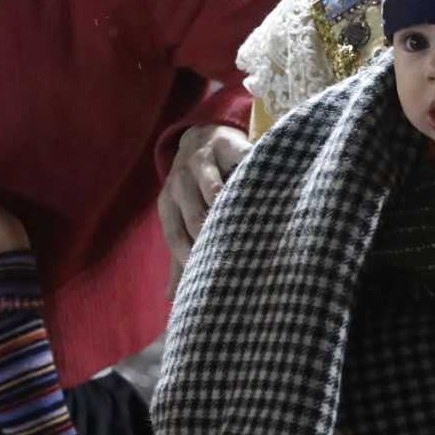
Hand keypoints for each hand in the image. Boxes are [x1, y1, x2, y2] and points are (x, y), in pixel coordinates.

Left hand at [159, 124, 251, 288]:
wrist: (201, 137)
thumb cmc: (193, 188)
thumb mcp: (182, 218)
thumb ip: (180, 255)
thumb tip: (171, 298)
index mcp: (168, 203)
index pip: (175, 235)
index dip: (189, 257)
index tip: (206, 276)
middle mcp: (180, 181)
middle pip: (194, 214)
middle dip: (211, 236)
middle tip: (235, 257)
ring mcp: (203, 161)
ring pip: (213, 189)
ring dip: (228, 208)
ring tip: (247, 228)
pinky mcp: (227, 145)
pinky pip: (240, 163)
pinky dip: (252, 178)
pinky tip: (266, 193)